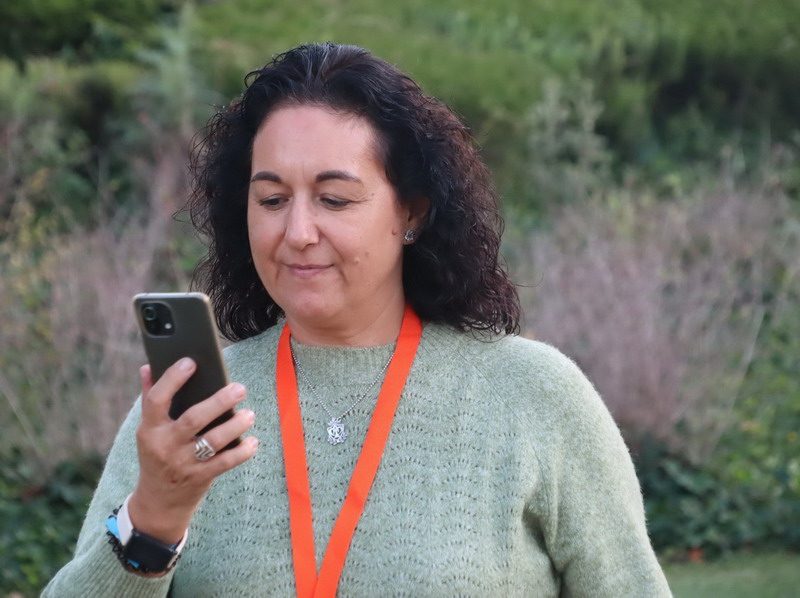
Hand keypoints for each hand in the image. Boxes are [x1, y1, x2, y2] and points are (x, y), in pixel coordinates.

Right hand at [128, 358, 257, 543]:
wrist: (158, 502)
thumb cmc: (157, 455)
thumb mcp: (148, 431)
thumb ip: (150, 398)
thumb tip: (147, 366)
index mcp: (150, 429)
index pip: (156, 399)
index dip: (172, 379)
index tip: (191, 362)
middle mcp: (165, 445)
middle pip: (193, 419)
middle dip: (219, 402)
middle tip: (240, 388)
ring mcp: (183, 463)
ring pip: (213, 441)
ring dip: (235, 425)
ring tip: (249, 414)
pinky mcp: (200, 478)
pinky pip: (225, 462)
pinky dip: (242, 451)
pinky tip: (253, 440)